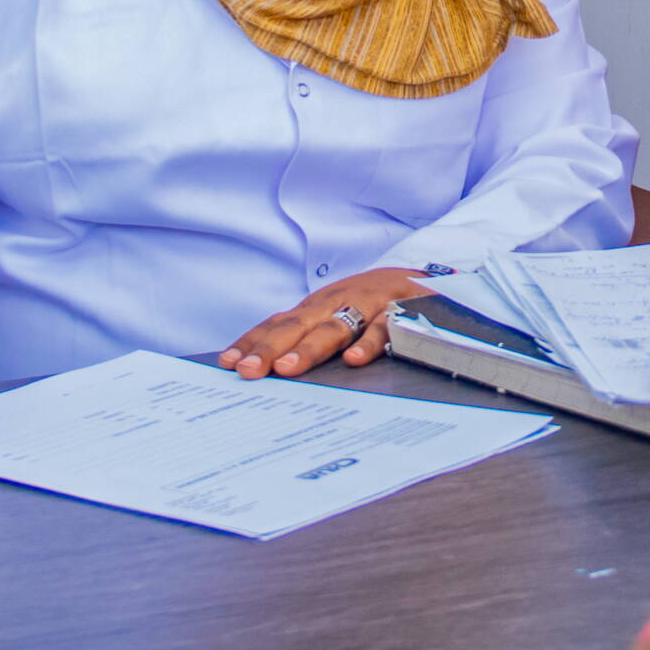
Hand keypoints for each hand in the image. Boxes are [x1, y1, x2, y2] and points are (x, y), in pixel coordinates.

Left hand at [220, 267, 422, 378]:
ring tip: (288, 368)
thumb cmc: (369, 304)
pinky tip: (354, 361)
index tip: (228, 363)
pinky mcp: (399, 311)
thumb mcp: (334, 314)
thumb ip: (306, 337)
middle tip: (248, 370)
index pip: (278, 324)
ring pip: (335, 327)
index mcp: (317, 307)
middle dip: (270, 348)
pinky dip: (369, 343)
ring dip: (310, 347)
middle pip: (298, 326)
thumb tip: (266, 367)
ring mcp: (367, 305)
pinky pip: (383, 328)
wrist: (421, 279)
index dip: (253, 342)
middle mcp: (337, 303)